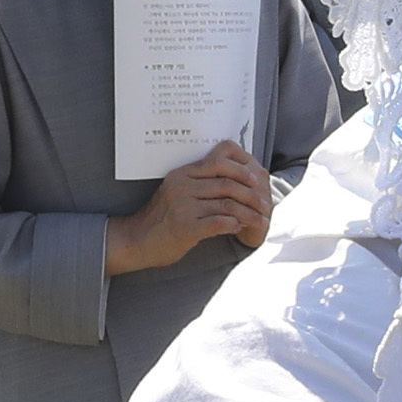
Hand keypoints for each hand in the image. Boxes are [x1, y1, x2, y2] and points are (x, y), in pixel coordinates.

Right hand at [106, 140, 273, 272]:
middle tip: (265, 204)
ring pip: (227, 204)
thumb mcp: (178, 193)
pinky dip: (234, 225)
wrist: (137, 241)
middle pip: (228, 183)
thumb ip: (201, 184)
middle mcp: (182, 185)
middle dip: (252, 195)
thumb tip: (235, 179)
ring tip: (259, 220)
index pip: (219, 161)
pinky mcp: (185, 227)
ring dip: (248, 213)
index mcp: (183, 173)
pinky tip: (239, 229)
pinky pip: (219, 222)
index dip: (243, 169)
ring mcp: (182, 206)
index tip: (257, 180)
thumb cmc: (163, 219)